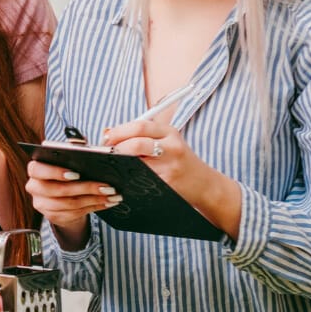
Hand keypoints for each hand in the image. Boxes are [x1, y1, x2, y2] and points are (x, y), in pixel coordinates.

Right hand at [25, 159, 120, 248]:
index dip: (55, 172)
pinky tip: (106, 202)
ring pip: (70, 203)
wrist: (60, 197)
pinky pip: (76, 213)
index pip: (37, 170)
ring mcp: (42, 204)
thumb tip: (84, 144)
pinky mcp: (53, 216)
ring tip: (111, 195)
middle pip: (59, 190)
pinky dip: (94, 207)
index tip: (76, 174)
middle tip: (106, 186)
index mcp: (35, 170)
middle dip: (86, 188)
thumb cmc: (63, 174)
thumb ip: (71, 151)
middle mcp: (34, 187)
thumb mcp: (65, 161)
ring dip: (94, 199)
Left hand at [103, 120, 240, 222]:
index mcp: (169, 132)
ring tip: (112, 165)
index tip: (105, 138)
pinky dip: (128, 178)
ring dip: (119, 164)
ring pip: (136, 162)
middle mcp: (171, 147)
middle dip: (116, 148)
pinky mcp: (168, 184)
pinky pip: (141, 179)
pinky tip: (123, 178)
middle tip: (105, 154)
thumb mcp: (166, 142)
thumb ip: (141, 135)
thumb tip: (107, 133)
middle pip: (136, 143)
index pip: (139, 126)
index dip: (118, 132)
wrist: (204, 184)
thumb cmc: (178, 161)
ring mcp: (170, 166)